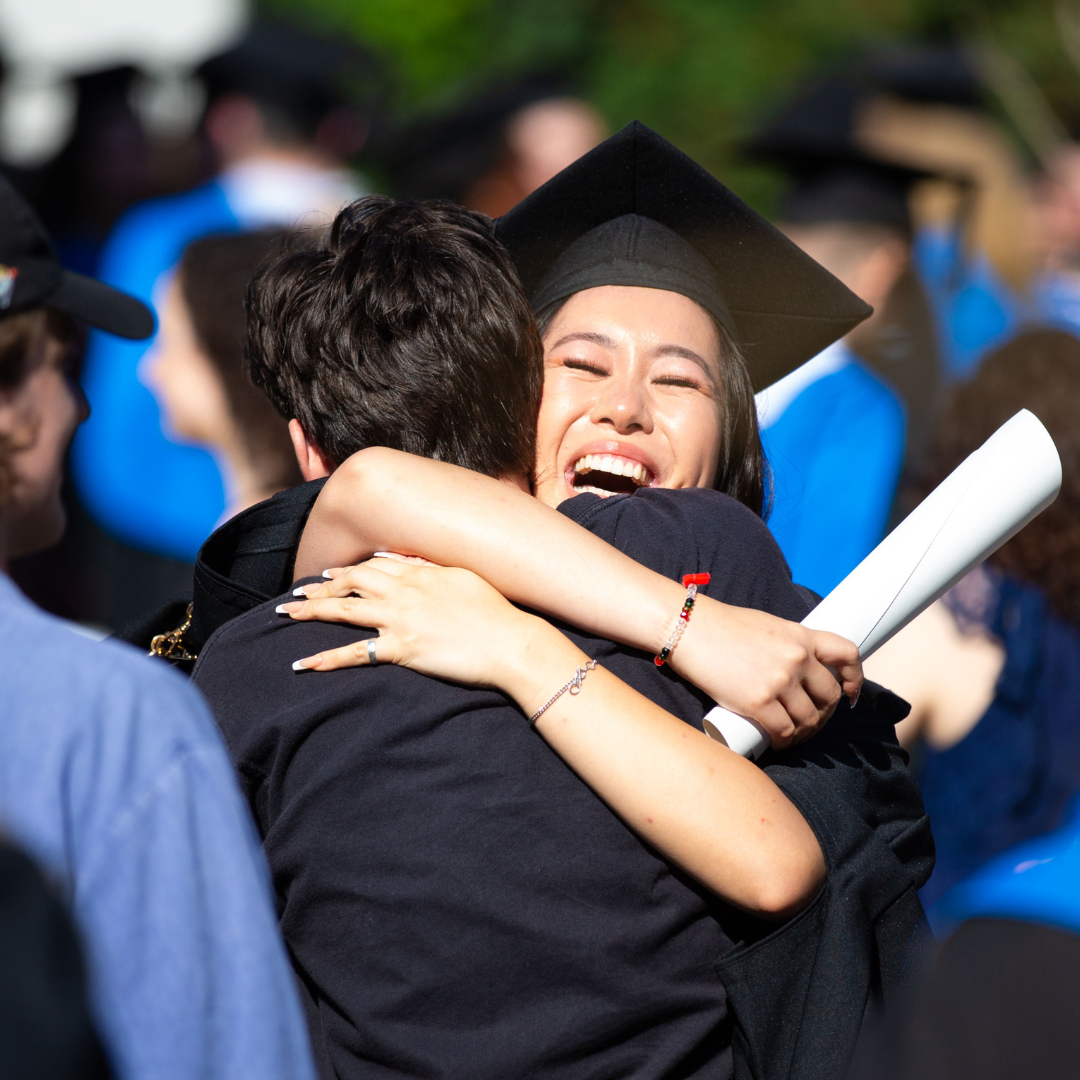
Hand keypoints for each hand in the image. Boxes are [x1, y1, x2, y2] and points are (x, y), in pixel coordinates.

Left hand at [278, 558, 545, 689]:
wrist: (510, 642)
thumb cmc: (496, 612)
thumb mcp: (465, 579)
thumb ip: (435, 570)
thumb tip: (416, 565)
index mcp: (420, 573)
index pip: (375, 566)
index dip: (349, 571)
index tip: (331, 576)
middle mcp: (404, 591)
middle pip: (351, 582)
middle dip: (322, 587)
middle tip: (299, 594)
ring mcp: (400, 619)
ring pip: (344, 610)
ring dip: (311, 611)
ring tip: (285, 614)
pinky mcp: (401, 649)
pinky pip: (354, 654)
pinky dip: (325, 659)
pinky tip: (302, 665)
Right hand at [670, 598, 860, 748]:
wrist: (689, 627)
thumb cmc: (722, 627)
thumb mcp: (767, 626)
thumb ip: (788, 644)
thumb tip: (798, 670)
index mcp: (801, 636)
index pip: (848, 655)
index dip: (855, 680)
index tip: (849, 695)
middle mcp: (797, 658)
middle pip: (830, 697)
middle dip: (823, 713)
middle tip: (810, 721)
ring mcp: (779, 681)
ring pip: (808, 720)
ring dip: (803, 733)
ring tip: (791, 735)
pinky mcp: (758, 702)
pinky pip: (784, 731)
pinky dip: (784, 742)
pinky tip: (777, 742)